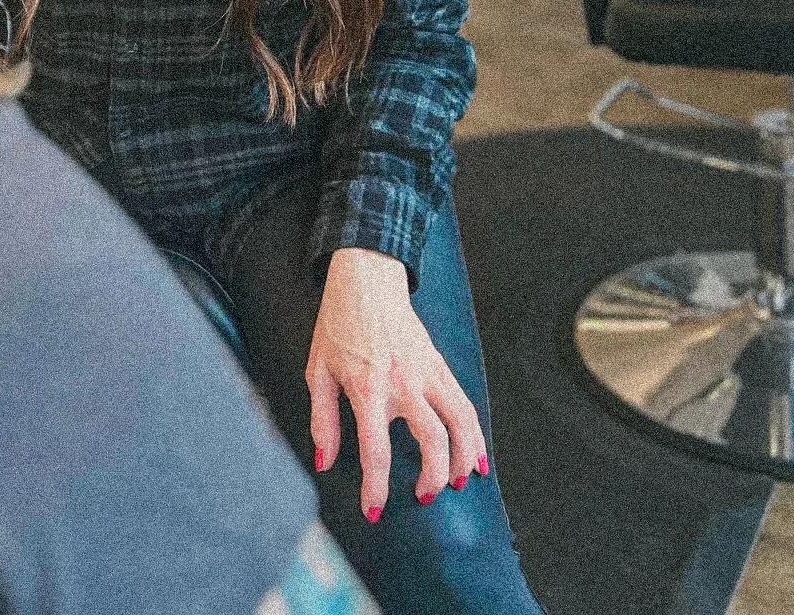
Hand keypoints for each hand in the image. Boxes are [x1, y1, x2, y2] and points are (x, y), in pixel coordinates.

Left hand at [305, 246, 486, 521]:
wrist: (366, 282)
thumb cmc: (337, 326)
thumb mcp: (317, 371)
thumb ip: (322, 419)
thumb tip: (325, 462)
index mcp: (367, 387)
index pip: (376, 449)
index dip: (376, 487)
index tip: (374, 511)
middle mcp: (403, 382)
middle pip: (432, 439)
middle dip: (433, 476)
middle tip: (424, 497)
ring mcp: (426, 372)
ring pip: (461, 422)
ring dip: (465, 458)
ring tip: (459, 483)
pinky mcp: (439, 365)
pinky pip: (465, 404)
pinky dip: (475, 433)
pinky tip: (476, 456)